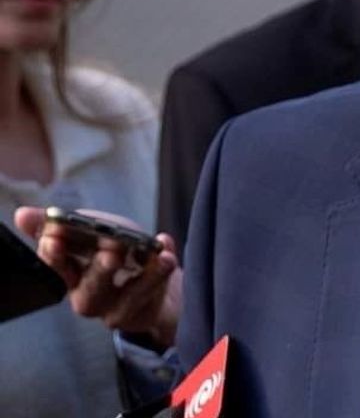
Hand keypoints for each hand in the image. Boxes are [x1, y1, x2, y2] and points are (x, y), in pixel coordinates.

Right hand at [13, 206, 182, 349]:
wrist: (153, 286)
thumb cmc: (117, 255)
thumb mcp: (93, 233)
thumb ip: (63, 224)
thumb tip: (22, 214)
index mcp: (71, 275)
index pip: (56, 267)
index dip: (54, 255)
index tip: (54, 239)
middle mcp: (88, 296)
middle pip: (90, 288)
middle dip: (100, 268)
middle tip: (112, 251)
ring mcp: (116, 309)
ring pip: (128, 297)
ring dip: (144, 275)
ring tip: (157, 254)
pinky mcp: (142, 313)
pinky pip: (157, 293)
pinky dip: (165, 271)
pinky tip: (169, 252)